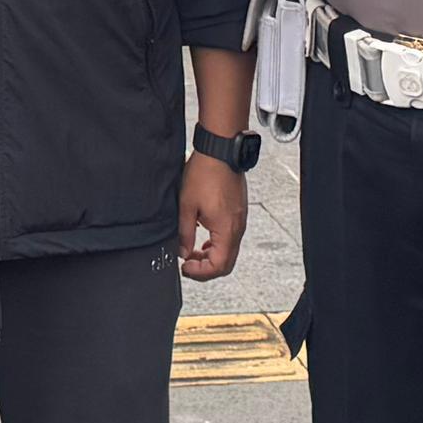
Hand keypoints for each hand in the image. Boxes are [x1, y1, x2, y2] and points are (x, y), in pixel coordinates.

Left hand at [179, 154, 248, 279]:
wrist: (221, 150)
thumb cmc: (205, 174)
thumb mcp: (187, 206)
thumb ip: (184, 233)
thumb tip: (183, 252)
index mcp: (226, 230)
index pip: (218, 266)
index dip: (200, 272)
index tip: (185, 267)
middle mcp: (237, 228)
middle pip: (227, 262)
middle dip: (206, 268)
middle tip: (187, 263)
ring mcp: (240, 220)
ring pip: (229, 251)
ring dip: (211, 255)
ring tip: (192, 250)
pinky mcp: (238, 212)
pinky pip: (230, 237)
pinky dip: (217, 243)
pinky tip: (202, 235)